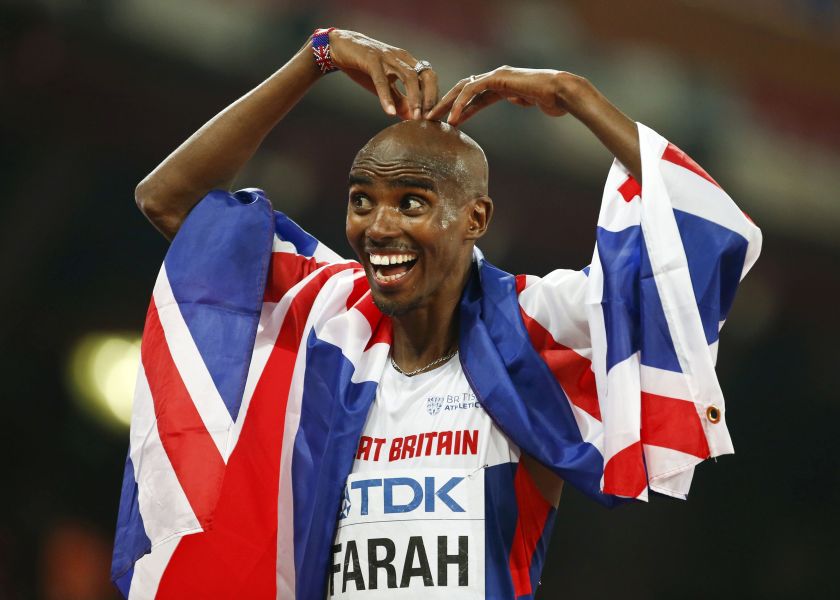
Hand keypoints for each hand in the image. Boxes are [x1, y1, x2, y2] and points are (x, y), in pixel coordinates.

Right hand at [328, 30, 437, 119]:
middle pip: (426, 75)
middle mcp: (402, 58)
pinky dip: (387, 97)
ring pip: (409, 77)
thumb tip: (412, 118)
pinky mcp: (371, 60)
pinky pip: (382, 81)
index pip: (430, 78)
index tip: (434, 117)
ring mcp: (387, 57)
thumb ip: (399, 99)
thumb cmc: (365, 67)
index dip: (434, 97)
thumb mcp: (385, 85)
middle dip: (430, 97)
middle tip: (429, 119)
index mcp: (408, 62)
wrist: (340, 47)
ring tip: (415, 118)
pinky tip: (389, 112)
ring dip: (415, 98)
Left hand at [427, 67, 581, 125]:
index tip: (445, 122)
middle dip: (445, 104)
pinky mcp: (498, 78)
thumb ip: (519, 99)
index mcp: (501, 85)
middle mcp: (496, 78)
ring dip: (446, 103)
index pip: (472, 96)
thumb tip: (517, 100)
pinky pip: (474, 90)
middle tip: (429, 119)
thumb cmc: (551, 99)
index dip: (457, 109)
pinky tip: (453, 118)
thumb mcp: (529, 102)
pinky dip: (461, 103)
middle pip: (463, 90)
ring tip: (433, 119)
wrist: (562, 92)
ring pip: (463, 88)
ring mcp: (497, 76)